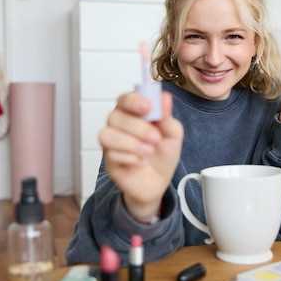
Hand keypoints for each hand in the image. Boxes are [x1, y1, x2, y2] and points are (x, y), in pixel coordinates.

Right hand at [98, 91, 183, 222]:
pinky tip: (140, 162)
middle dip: (137, 127)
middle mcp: (118, 125)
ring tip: (149, 151)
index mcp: (133, 113)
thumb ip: (167, 117)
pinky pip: (110, 154)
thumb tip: (165, 98)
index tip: (148, 107)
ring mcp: (111, 143)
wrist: (159, 182)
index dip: (133, 100)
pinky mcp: (108, 160)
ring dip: (130, 143)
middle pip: (115, 116)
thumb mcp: (173, 134)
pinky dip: (129, 158)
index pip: (125, 99)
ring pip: (107, 134)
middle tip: (156, 138)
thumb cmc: (162, 154)